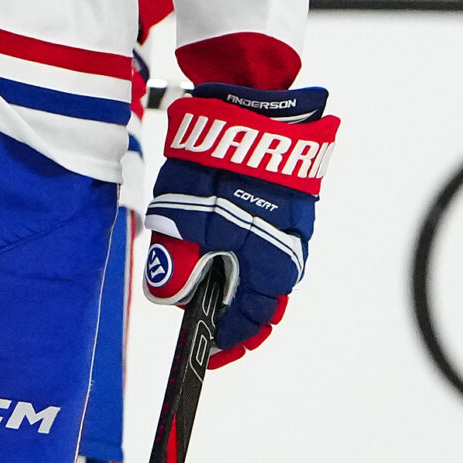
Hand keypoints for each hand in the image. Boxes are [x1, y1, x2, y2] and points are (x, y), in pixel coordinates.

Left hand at [142, 80, 338, 366]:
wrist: (254, 107)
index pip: (250, 321)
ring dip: (226, 272)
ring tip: (195, 271)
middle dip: (224, 307)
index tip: (207, 355)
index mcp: (271, 265)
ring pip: (255, 266)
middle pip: (255, 296)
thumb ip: (181, 259)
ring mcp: (290, 225)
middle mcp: (289, 251)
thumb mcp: (188, 215)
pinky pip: (258, 238)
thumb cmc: (220, 164)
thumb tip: (172, 296)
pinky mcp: (284, 202)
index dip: (226, 341)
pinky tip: (211, 237)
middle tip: (194, 311)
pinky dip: (233, 246)